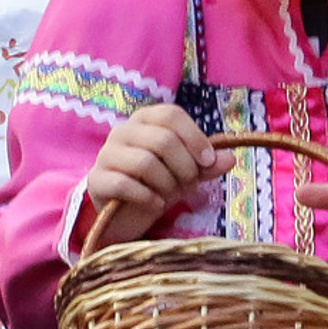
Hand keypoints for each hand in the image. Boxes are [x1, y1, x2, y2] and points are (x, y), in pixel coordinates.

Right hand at [81, 103, 218, 245]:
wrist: (124, 213)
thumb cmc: (156, 184)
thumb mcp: (186, 173)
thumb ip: (207, 165)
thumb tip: (230, 158)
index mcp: (146, 120)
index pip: (171, 115)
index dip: (194, 138)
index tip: (207, 161)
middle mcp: (123, 131)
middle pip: (162, 140)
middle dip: (183, 166)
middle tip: (189, 183)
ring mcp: (106, 154)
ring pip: (144, 162)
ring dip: (166, 183)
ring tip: (170, 195)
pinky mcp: (96, 180)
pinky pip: (124, 184)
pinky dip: (147, 197)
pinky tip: (155, 204)